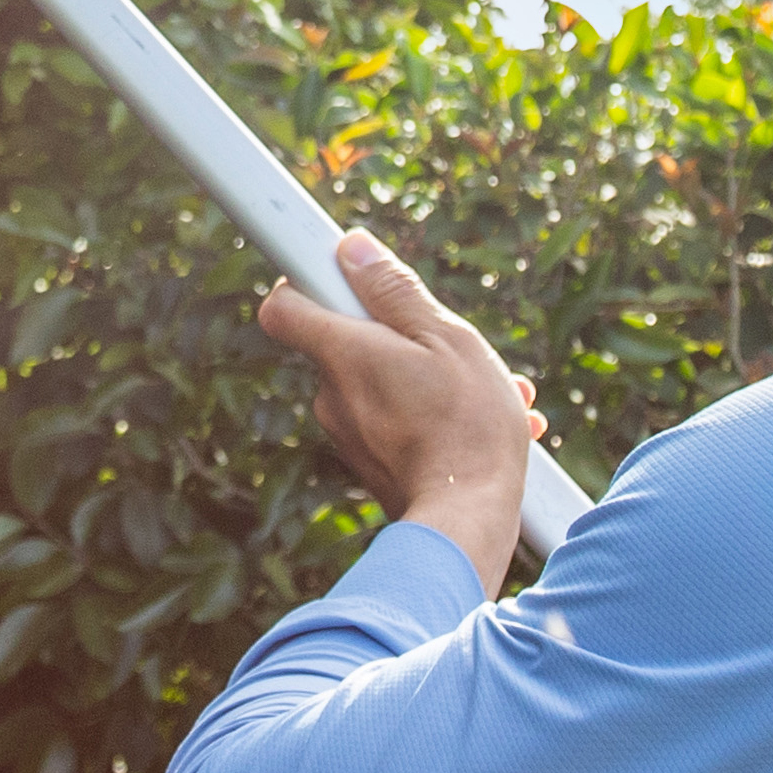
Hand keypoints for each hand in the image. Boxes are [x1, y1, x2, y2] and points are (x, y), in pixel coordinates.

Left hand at [258, 231, 544, 594]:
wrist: (468, 523)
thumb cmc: (466, 425)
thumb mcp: (446, 339)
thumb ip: (394, 292)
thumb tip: (351, 249)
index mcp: (342, 354)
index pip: (285, 305)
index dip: (308, 280)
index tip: (343, 273)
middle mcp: (331, 395)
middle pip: (346, 341)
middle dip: (396, 334)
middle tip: (449, 345)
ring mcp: (348, 434)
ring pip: (379, 381)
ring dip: (425, 376)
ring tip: (487, 391)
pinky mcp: (369, 463)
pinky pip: (391, 418)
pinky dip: (426, 413)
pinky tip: (477, 422)